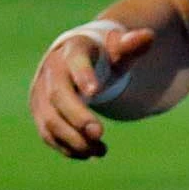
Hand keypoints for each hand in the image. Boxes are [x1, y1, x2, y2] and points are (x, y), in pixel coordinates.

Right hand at [28, 24, 155, 159]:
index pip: (76, 61)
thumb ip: (131, 45)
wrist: (76, 61)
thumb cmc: (104, 55)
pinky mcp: (40, 113)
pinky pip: (48, 134)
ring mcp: (41, 94)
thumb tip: (148, 36)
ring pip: (50, 120)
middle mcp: (51, 72)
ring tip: (100, 151)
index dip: (84, 75)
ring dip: (73, 139)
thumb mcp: (119, 48)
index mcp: (72, 50)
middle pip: (58, 96)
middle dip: (77, 117)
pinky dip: (67, 147)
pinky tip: (89, 153)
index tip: (96, 92)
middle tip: (100, 134)